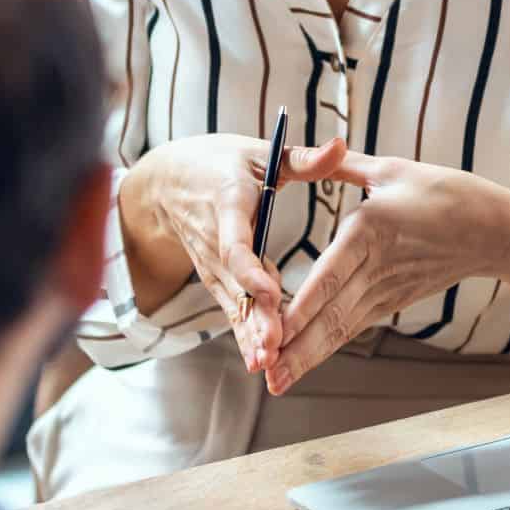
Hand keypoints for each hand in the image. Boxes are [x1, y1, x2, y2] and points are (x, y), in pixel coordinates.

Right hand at [123, 134, 346, 369]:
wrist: (168, 183)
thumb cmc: (221, 164)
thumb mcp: (259, 152)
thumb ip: (302, 158)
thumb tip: (340, 146)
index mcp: (227, 205)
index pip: (235, 244)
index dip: (250, 270)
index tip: (271, 291)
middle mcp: (214, 241)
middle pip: (235, 286)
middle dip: (254, 317)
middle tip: (273, 346)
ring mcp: (212, 266)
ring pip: (233, 303)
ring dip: (249, 334)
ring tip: (268, 362)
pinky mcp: (216, 280)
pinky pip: (231, 309)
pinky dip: (244, 335)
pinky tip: (260, 362)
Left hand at [266, 142, 509, 394]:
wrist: (492, 231)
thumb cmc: (446, 194)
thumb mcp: (392, 170)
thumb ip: (342, 167)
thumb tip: (312, 151)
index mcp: (370, 231)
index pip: (330, 277)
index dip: (301, 307)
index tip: (275, 329)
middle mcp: (375, 268)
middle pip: (331, 315)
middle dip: (297, 347)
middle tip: (266, 373)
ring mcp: (385, 290)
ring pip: (341, 329)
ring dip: (308, 356)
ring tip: (278, 381)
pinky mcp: (392, 301)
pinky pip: (354, 327)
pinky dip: (327, 347)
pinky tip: (303, 363)